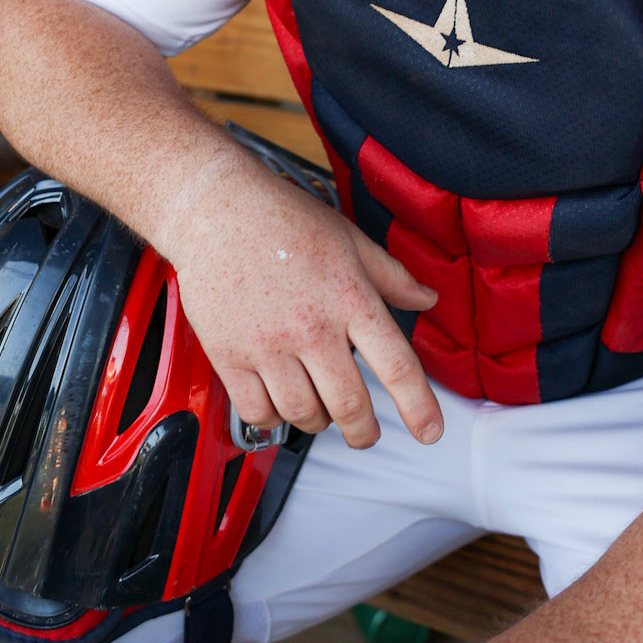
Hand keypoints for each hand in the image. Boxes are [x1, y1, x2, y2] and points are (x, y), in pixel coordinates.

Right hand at [155, 144, 442, 449]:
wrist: (213, 209)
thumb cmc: (281, 218)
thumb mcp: (349, 239)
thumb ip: (391, 275)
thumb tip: (427, 298)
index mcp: (348, 297)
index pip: (395, 365)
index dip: (418, 407)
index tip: (429, 432)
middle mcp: (311, 326)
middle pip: (349, 405)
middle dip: (364, 432)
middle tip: (365, 434)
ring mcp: (268, 344)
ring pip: (303, 414)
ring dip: (319, 422)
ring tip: (320, 410)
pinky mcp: (229, 355)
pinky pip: (257, 412)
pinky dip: (273, 419)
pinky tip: (279, 403)